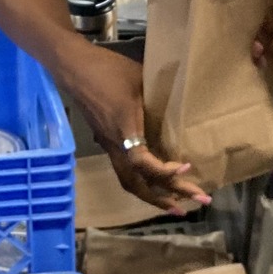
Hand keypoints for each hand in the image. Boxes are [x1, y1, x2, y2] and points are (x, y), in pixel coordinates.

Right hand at [70, 47, 210, 213]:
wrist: (74, 68)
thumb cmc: (108, 69)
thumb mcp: (141, 78)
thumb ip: (160, 96)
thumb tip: (185, 103)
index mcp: (124, 127)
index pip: (140, 161)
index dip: (163, 170)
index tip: (186, 167)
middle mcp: (115, 143)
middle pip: (137, 183)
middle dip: (167, 196)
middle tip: (198, 200)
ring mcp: (109, 145)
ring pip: (129, 182)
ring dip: (154, 197)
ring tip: (176, 205)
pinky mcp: (107, 142)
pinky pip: (125, 172)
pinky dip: (144, 183)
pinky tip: (157, 185)